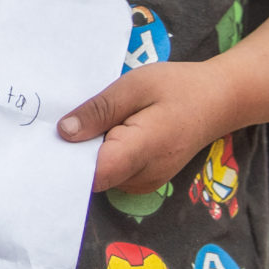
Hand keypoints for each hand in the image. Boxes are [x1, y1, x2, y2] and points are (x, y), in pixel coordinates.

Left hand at [57, 60, 237, 194]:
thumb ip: (99, 110)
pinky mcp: (147, 179)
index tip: (47, 141)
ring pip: (104, 176)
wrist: (221, 100)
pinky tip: (106, 131)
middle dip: (75, 154)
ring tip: (89, 122)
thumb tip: (64, 132)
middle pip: (95, 177)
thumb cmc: (178, 87)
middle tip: (60, 124)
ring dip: (91, 153)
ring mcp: (147, 182)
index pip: (93, 173)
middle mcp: (144, 177)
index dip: (66, 161)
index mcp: (142, 151)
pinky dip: (105, 155)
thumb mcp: (134, 86)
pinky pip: (116, 173)